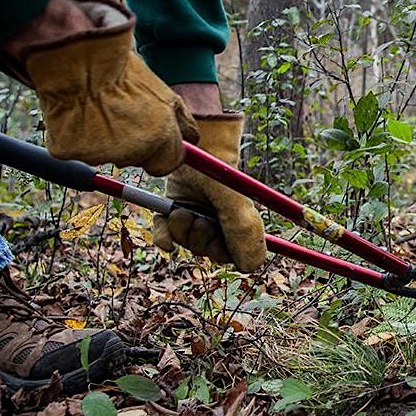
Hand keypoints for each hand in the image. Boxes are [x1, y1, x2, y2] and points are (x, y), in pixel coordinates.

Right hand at [8, 0, 198, 175]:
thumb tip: (191, 138)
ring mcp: (101, 154)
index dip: (161, 151)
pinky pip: (76, 150)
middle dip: (132, 145)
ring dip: (102, 140)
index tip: (152, 140)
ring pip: (106, 157)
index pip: (168, 163)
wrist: (79, 59)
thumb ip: (179, 120)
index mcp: (160, 135)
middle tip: (117, 116)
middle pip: (137, 161)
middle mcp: (135, 150)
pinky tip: (75, 113)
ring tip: (94, 108)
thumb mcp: (162, 91)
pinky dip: (75, 137)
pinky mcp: (72, 152)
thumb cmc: (119, 70)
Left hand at [152, 113, 267, 271]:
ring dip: (182, 232)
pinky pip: (166, 238)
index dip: (223, 253)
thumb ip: (244, 233)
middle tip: (200, 222)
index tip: (217, 242)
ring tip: (182, 211)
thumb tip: (251, 268)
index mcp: (238, 222)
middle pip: (207, 251)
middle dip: (201, 240)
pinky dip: (164, 237)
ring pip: (186, 244)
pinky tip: (166, 233)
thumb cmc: (217, 171)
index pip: (233, 255)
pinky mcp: (173, 212)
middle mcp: (217, 222)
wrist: (190, 147)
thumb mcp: (233, 201)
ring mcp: (194, 217)